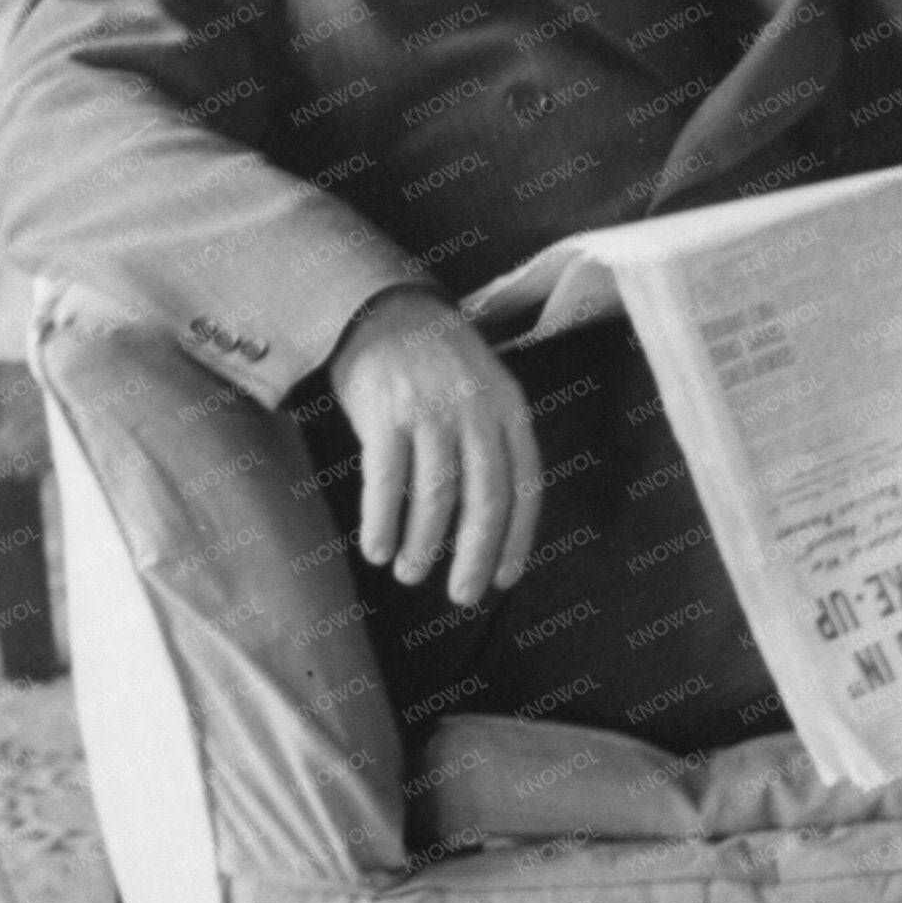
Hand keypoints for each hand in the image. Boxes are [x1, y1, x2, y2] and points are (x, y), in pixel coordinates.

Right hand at [325, 288, 542, 607]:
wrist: (383, 307)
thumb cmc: (435, 364)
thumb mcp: (482, 392)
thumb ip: (491, 445)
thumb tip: (489, 523)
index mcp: (509, 409)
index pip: (525, 485)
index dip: (517, 537)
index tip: (504, 579)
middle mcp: (476, 411)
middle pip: (485, 497)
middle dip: (473, 554)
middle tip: (461, 595)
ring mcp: (431, 410)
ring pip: (436, 495)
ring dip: (422, 544)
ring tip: (410, 573)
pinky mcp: (386, 412)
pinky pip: (387, 480)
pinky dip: (382, 521)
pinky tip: (377, 550)